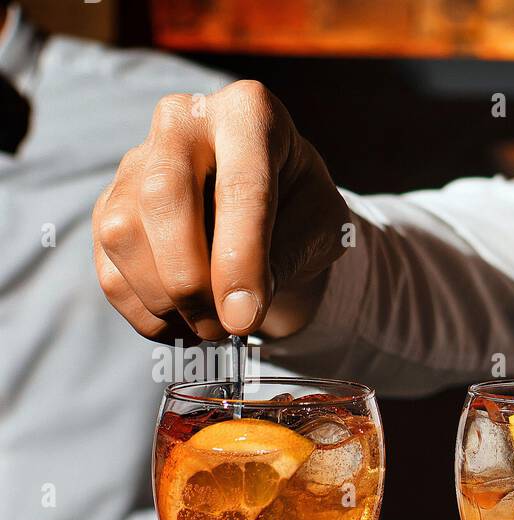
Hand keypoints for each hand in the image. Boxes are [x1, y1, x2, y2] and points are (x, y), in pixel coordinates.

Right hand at [93, 80, 350, 342]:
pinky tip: (185, 321)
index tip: (244, 318)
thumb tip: (236, 308)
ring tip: (214, 325)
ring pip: (125, 236)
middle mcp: (181, 123)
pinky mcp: (108, 205)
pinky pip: (109, 268)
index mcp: (249, 114)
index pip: (240, 187)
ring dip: (168, 302)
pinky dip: (147, 312)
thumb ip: (289, 254)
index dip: (241, 260)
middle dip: (192, 280)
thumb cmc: (300, 210)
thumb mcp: (322, 225)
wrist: (270, 207)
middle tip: (226, 328)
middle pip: (164, 199)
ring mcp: (135, 161)